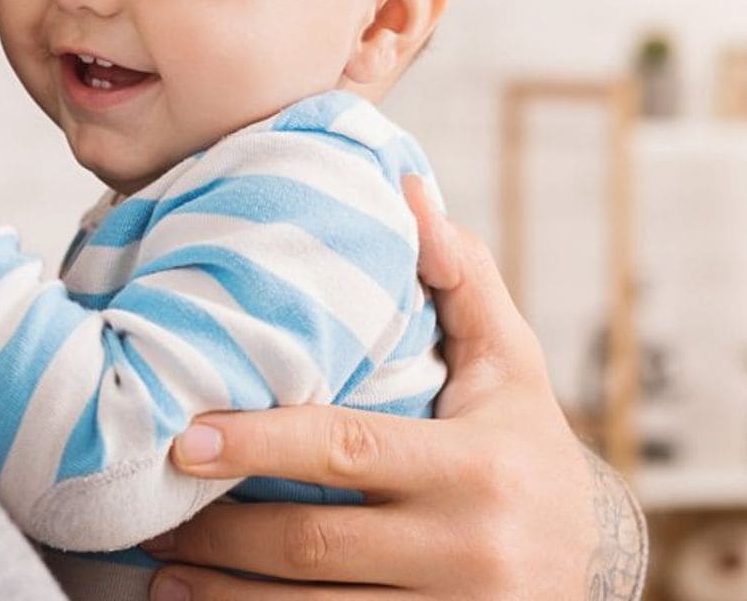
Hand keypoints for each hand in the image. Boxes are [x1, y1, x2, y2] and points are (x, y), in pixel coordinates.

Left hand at [145, 176, 646, 598]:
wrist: (597, 563)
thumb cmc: (528, 446)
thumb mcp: (510, 363)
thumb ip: (461, 276)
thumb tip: (408, 187)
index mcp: (477, 464)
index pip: (347, 450)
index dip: (260, 444)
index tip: (187, 436)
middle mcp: (468, 547)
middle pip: (313, 544)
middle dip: (220, 533)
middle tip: (149, 510)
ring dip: (223, 596)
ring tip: (158, 572)